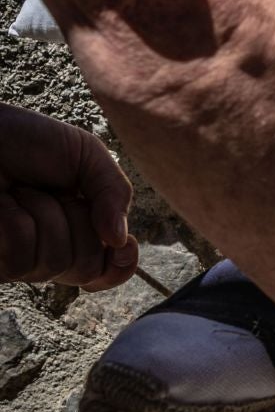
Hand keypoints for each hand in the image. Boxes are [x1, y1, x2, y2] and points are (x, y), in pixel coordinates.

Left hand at [0, 104, 137, 290]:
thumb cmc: (27, 141)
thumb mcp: (86, 155)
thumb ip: (114, 191)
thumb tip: (119, 238)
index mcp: (80, 229)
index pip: (109, 270)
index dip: (122, 265)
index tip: (124, 245)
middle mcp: (50, 251)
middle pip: (87, 269)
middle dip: (79, 224)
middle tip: (56, 192)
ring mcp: (18, 259)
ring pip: (54, 263)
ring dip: (44, 215)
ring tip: (21, 191)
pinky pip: (20, 258)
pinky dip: (15, 221)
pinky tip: (2, 203)